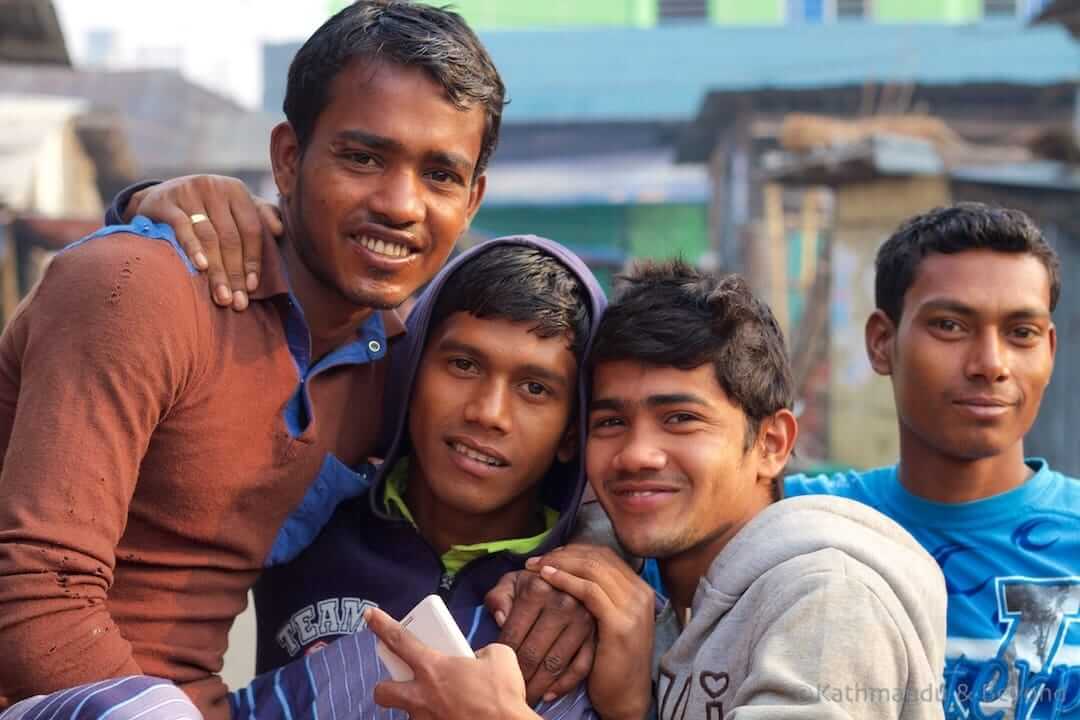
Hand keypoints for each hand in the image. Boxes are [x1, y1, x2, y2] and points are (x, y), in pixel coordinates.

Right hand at [126, 175, 282, 310]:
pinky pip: (182, 228)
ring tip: (222, 297)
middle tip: (237, 303)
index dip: (253, 260)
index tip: (252, 288)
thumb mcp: (234, 206)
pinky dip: (193, 248)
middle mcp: (214, 187)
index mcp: (236, 190)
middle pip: (230, 237)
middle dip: (235, 273)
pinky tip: (201, 268)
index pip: (251, 229)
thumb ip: (260, 215)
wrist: (159, 196)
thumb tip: (280, 230)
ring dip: (217, 271)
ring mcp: (188, 192)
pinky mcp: (165, 202)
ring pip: (208, 237)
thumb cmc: (206, 208)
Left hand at [365, 607, 538, 719]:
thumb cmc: (502, 694)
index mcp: (434, 668)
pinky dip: (439, 718)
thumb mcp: (498, 656)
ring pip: (408, 714)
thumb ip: (481, 651)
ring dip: (420, 707)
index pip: (399, 640)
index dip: (381, 625)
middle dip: (385, 686)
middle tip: (401, 683)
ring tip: (443, 704)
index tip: (369, 615)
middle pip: (383, 691)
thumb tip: (478, 658)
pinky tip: (456, 715)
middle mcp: (423, 696)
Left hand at [485, 566, 596, 703]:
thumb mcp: (511, 583)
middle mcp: (564, 602)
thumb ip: (499, 598)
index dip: (501, 659)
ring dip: (538, 686)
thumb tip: (501, 618)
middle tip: (508, 691)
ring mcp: (583, 620)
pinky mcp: (596, 635)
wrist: (569, 578)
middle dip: (518, 677)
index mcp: (539, 587)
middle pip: (533, 652)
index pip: (513, 634)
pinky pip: (580, 667)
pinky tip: (548, 695)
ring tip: (525, 697)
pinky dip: (564, 685)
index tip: (494, 673)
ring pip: (554, 663)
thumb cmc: (533, 585)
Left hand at [528, 545, 654, 719]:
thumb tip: (570, 572)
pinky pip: (589, 591)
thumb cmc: (609, 662)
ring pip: (593, 568)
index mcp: (638, 589)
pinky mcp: (620, 623)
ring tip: (536, 567)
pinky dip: (565, 580)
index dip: (573, 550)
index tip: (549, 555)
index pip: (604, 555)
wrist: (626, 696)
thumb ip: (596, 597)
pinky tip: (546, 578)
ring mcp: (633, 607)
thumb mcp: (606, 623)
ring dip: (560, 563)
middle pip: (598, 557)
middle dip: (563, 554)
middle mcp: (639, 593)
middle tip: (536, 559)